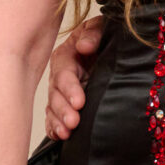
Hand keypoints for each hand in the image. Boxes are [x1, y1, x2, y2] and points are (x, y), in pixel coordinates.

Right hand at [45, 16, 103, 138]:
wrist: (110, 48)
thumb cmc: (103, 37)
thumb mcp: (101, 28)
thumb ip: (93, 33)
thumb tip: (84, 46)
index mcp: (65, 56)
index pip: (64, 74)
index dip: (70, 88)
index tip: (79, 102)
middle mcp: (60, 76)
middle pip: (56, 94)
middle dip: (63, 109)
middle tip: (73, 122)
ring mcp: (61, 93)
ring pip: (54, 108)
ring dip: (58, 121)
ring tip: (66, 133)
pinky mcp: (66, 105)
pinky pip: (55, 118)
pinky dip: (55, 128)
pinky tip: (59, 136)